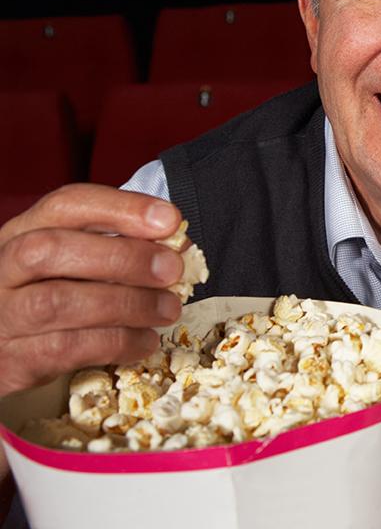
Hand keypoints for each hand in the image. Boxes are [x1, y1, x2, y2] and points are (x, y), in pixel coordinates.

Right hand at [0, 184, 184, 396]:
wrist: (4, 348)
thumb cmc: (50, 296)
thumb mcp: (75, 263)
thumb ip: (117, 248)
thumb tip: (179, 247)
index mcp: (23, 232)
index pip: (66, 204)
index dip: (121, 208)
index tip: (169, 220)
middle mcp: (3, 268)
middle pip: (51, 250)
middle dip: (122, 257)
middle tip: (171, 270)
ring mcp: (3, 315)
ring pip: (57, 302)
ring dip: (126, 304)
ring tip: (168, 309)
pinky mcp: (11, 359)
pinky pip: (65, 349)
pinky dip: (116, 343)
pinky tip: (146, 340)